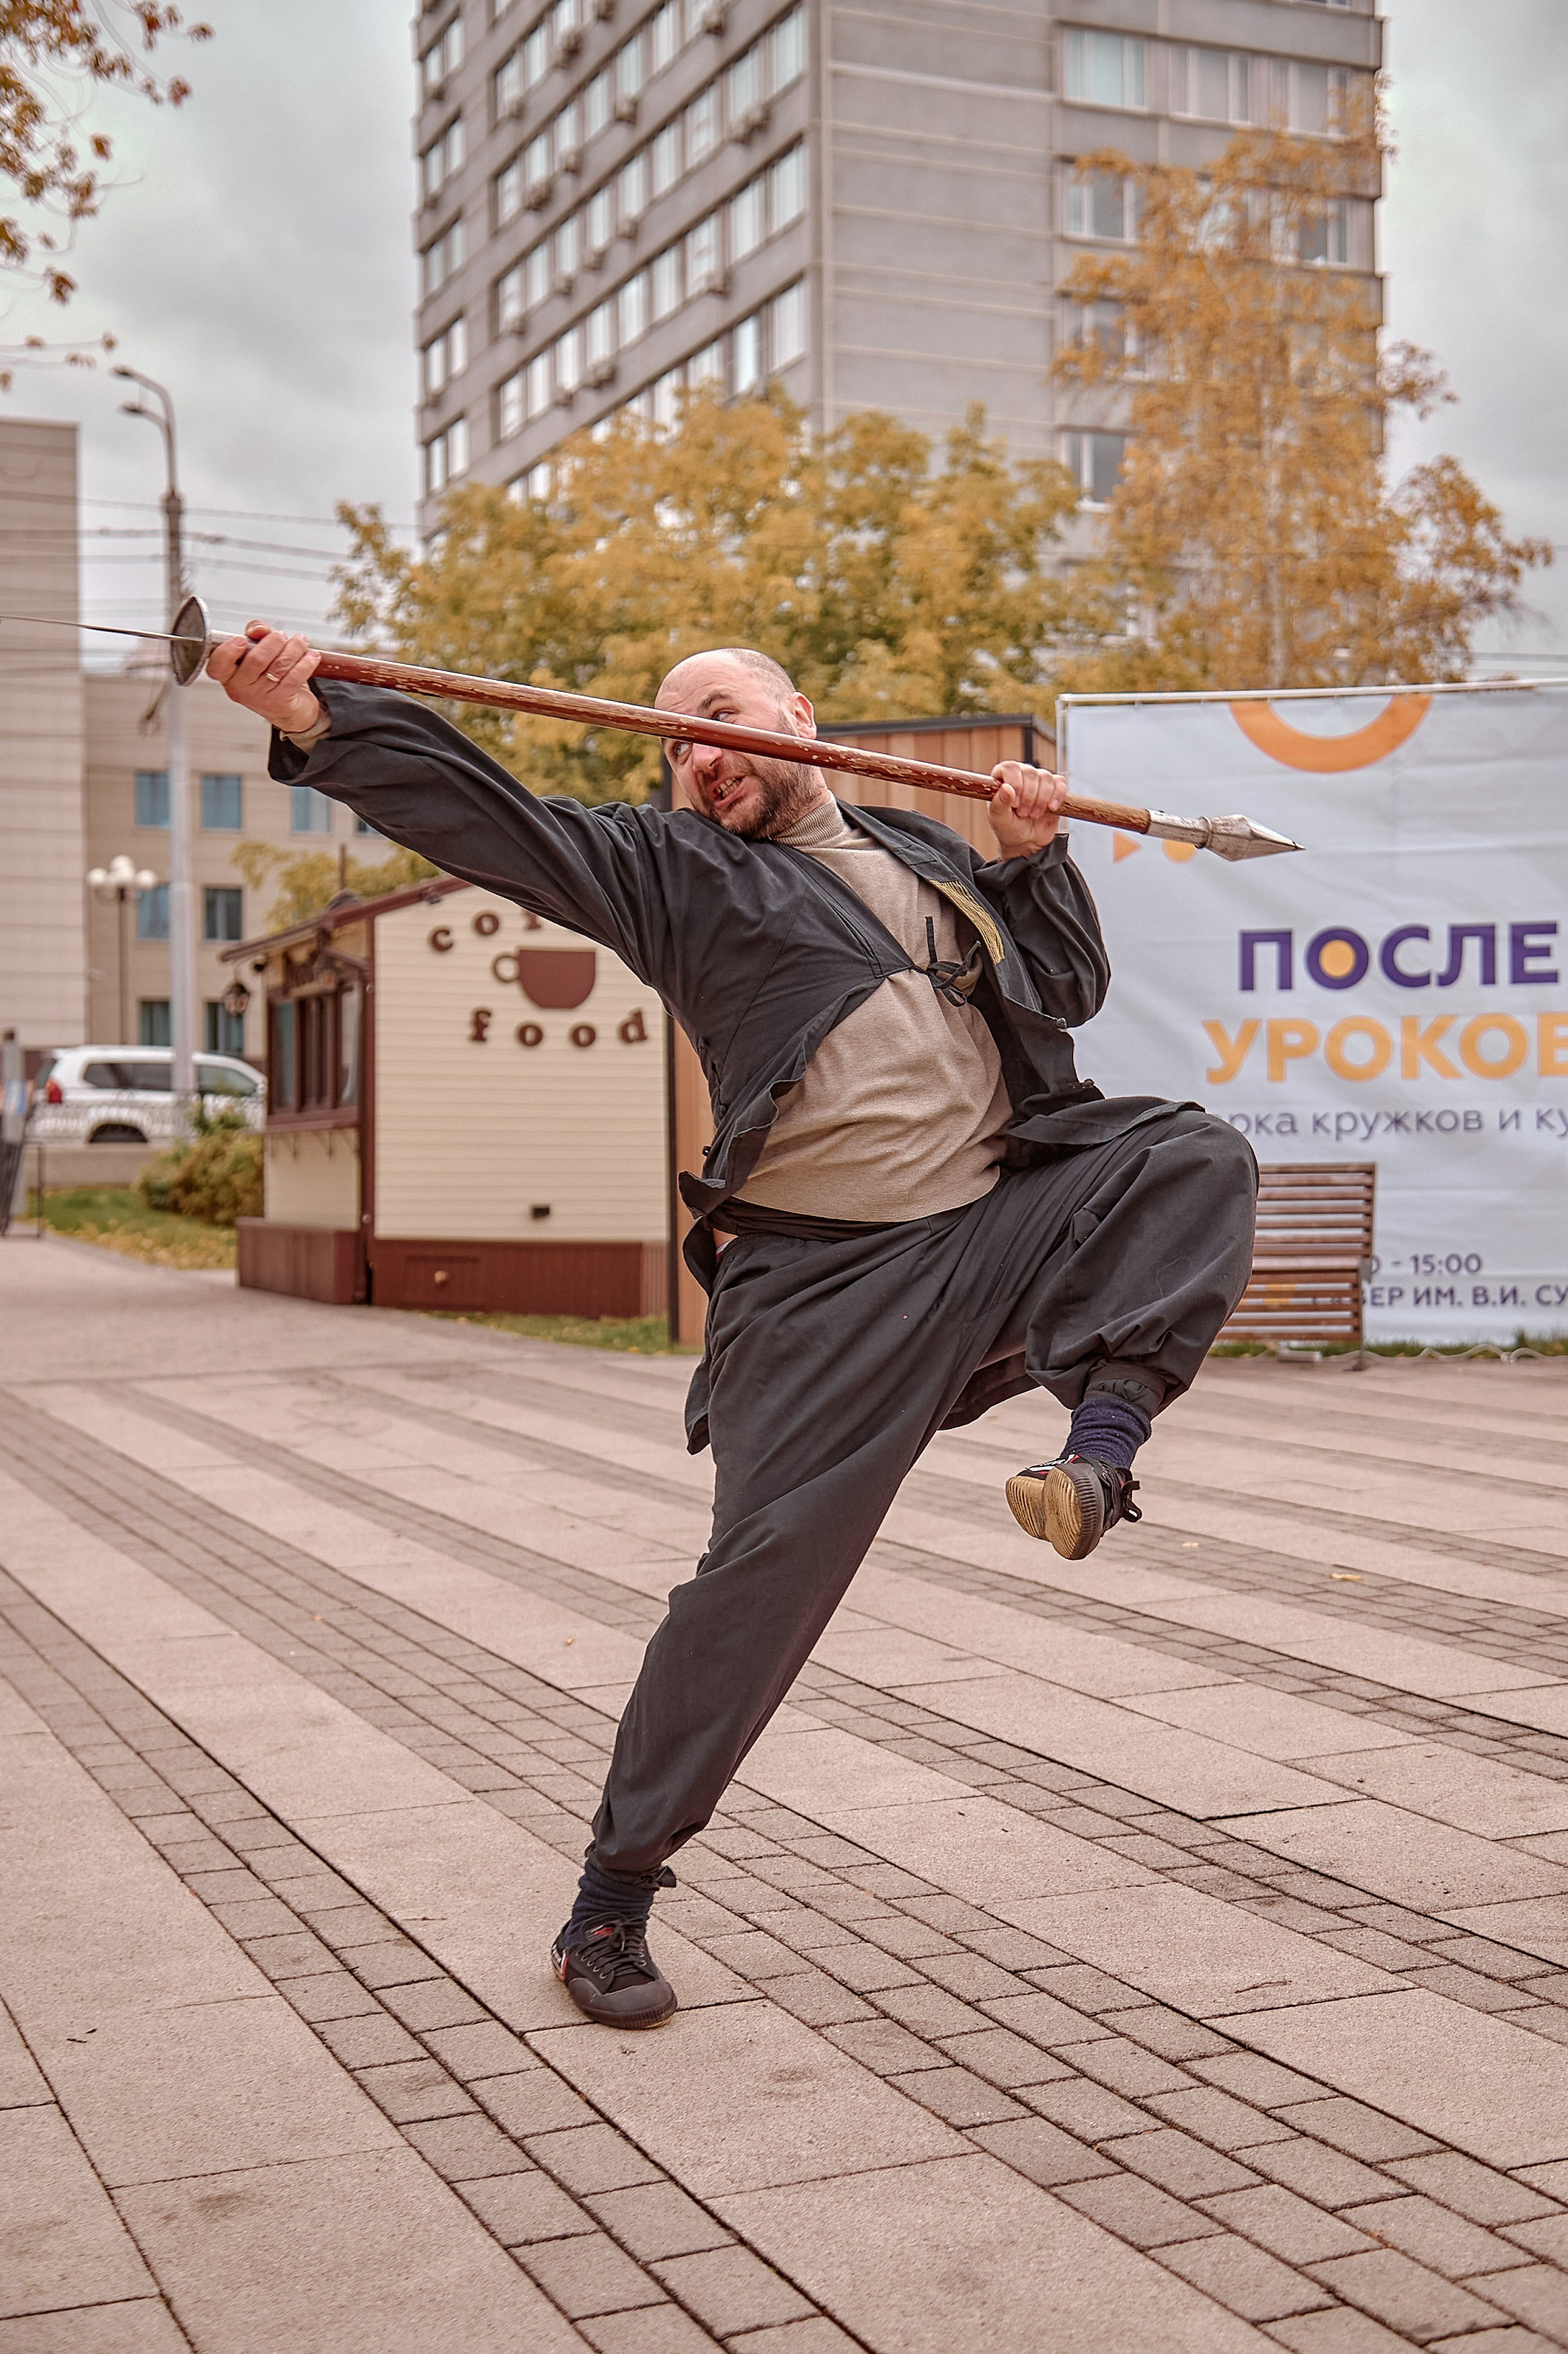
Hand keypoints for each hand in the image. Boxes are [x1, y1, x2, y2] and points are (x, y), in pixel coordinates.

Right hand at [207, 620, 322, 734]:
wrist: (291, 709)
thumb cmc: (270, 677)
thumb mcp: (258, 652)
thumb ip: (254, 635)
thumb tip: (258, 629)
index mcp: (229, 675)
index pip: (217, 664)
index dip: (227, 651)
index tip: (242, 640)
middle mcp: (240, 688)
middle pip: (256, 659)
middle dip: (274, 642)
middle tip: (282, 637)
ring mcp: (260, 698)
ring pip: (279, 665)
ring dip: (294, 648)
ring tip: (300, 642)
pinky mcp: (280, 702)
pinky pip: (295, 676)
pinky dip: (306, 662)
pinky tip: (311, 657)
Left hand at [988, 761, 1068, 855]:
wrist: (1025, 841)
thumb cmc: (1008, 828)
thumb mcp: (999, 819)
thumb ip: (999, 804)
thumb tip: (1006, 788)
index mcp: (1003, 778)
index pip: (1010, 767)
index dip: (1014, 783)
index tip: (1014, 802)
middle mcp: (1022, 775)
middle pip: (1030, 772)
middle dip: (1028, 796)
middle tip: (1022, 813)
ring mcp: (1039, 780)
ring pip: (1046, 777)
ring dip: (1041, 799)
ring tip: (1033, 814)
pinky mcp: (1055, 788)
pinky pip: (1060, 784)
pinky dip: (1057, 796)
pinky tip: (1051, 807)